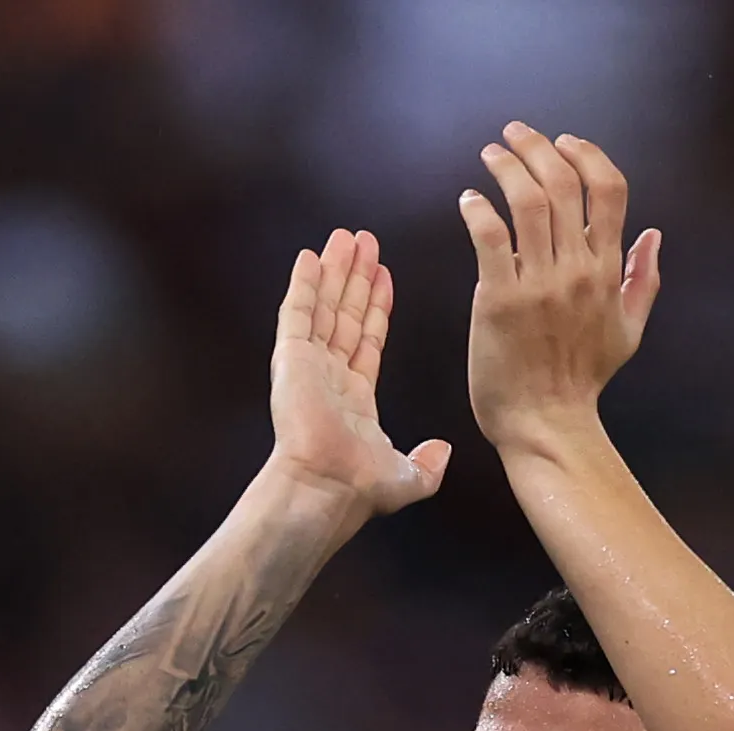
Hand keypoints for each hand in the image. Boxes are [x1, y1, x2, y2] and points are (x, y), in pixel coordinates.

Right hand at [268, 229, 450, 517]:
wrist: (327, 487)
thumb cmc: (361, 489)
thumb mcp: (408, 477)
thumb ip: (427, 463)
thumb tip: (442, 449)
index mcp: (355, 399)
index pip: (368, 339)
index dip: (377, 306)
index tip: (384, 276)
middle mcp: (330, 377)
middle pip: (346, 315)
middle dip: (356, 277)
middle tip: (365, 241)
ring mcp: (308, 365)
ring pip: (325, 306)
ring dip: (335, 271)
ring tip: (346, 237)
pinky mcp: (291, 358)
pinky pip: (297, 312)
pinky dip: (303, 284)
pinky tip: (311, 257)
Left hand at [460, 125, 661, 456]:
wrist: (546, 422)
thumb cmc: (583, 380)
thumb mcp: (628, 331)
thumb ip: (642, 280)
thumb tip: (653, 235)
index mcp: (607, 271)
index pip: (609, 189)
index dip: (587, 155)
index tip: (564, 142)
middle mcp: (576, 270)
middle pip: (562, 183)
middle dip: (537, 146)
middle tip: (515, 134)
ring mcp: (537, 284)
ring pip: (526, 201)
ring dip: (506, 167)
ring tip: (491, 155)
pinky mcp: (498, 300)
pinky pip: (489, 237)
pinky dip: (477, 209)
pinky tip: (469, 200)